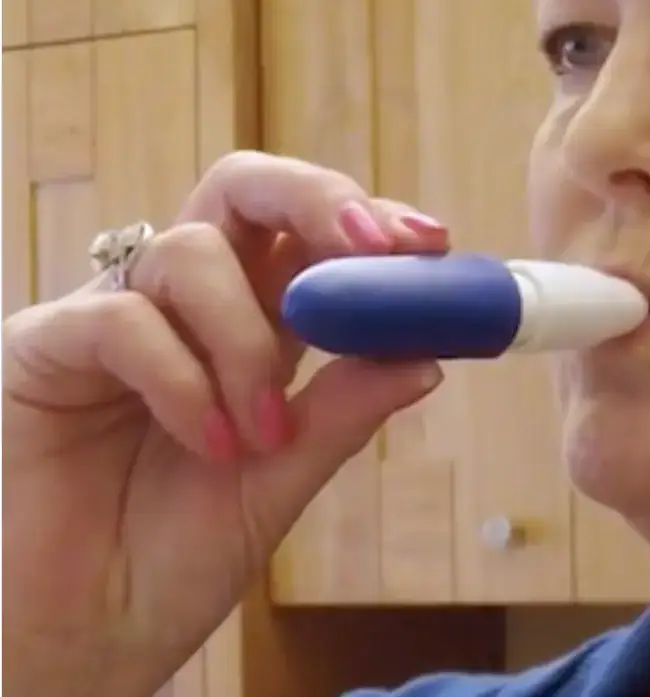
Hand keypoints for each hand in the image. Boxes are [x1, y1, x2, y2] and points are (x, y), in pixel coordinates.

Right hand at [2, 152, 450, 696]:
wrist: (86, 638)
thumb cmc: (175, 559)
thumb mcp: (284, 481)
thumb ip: (345, 412)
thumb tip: (430, 354)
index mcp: (252, 324)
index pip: (308, 232)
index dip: (368, 222)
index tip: (431, 245)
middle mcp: (182, 306)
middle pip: (242, 188)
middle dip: (318, 199)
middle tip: (375, 248)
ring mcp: (110, 318)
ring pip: (191, 251)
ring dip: (250, 342)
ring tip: (262, 435)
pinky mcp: (42, 348)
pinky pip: (122, 319)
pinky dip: (183, 378)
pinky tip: (207, 443)